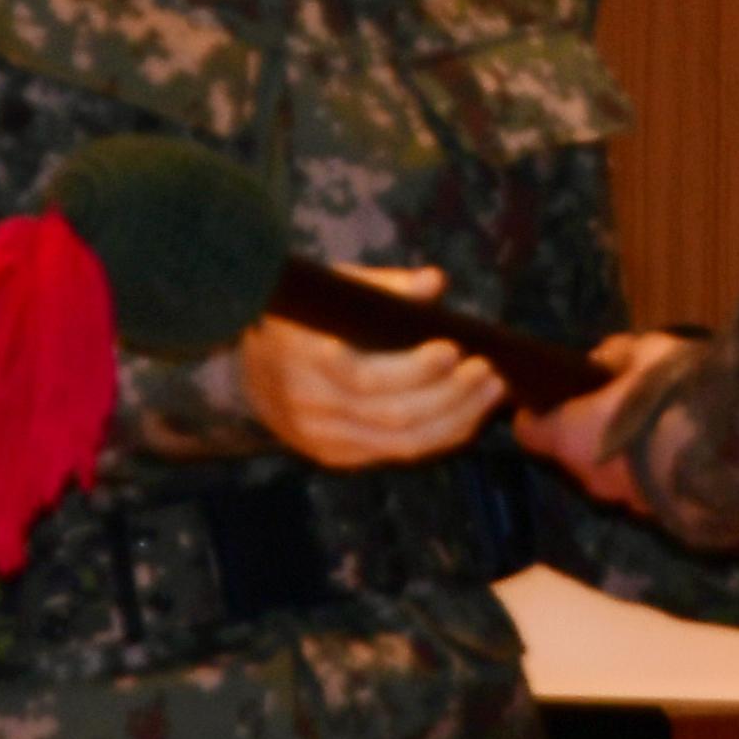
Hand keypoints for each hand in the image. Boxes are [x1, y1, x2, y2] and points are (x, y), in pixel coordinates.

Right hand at [239, 266, 508, 467]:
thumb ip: (383, 286)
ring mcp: (321, 438)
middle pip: (392, 416)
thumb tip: (435, 282)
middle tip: (490, 372)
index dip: (415, 370)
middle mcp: (308, 406)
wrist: (247, 371)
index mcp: (301, 357)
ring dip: (456, 420)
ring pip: (400, 444)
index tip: (455, 348)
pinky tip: (467, 415)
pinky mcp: (334, 456)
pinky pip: (395, 454)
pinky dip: (438, 437)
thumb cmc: (301, 318)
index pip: (364, 378)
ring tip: (491, 392)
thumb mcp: (332, 289)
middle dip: (451, 396)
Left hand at [512, 331, 694, 511]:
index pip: (531, 431)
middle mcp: (593, 478)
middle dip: (594, 431)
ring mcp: (629, 504)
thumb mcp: (648, 353)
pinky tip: (688, 454)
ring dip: (630, 457)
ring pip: (615, 475)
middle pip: (577, 454)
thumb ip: (618, 355)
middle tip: (624, 404)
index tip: (553, 397)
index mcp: (574, 437)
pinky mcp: (665, 520)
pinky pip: (651, 492)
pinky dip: (660, 476)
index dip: (539, 412)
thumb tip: (604, 359)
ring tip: (664, 429)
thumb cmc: (680, 394)